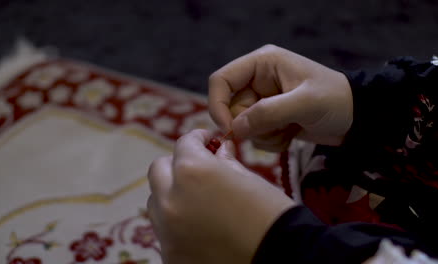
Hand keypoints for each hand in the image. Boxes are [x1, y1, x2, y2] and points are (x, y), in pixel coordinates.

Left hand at [147, 129, 294, 263]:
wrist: (280, 259)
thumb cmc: (271, 215)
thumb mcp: (250, 180)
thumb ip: (226, 161)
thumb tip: (219, 149)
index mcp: (193, 171)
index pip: (184, 144)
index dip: (198, 138)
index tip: (207, 141)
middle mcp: (171, 199)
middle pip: (159, 170)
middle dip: (178, 165)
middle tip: (199, 168)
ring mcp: (167, 231)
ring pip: (157, 200)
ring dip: (172, 194)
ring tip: (198, 200)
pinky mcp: (170, 255)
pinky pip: (165, 230)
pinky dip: (177, 223)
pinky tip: (200, 226)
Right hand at [209, 44, 352, 150]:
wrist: (357, 118)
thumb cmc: (335, 100)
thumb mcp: (304, 103)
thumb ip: (268, 113)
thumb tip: (236, 128)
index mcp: (262, 63)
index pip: (221, 80)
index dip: (217, 105)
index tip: (230, 130)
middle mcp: (258, 80)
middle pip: (230, 108)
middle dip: (251, 125)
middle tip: (276, 130)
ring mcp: (263, 100)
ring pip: (242, 125)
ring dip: (264, 135)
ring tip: (289, 130)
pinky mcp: (270, 118)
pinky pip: (255, 135)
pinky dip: (271, 141)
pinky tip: (291, 135)